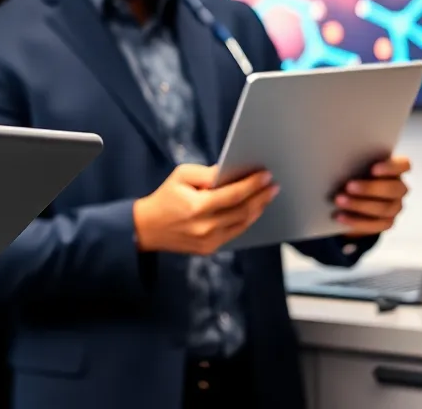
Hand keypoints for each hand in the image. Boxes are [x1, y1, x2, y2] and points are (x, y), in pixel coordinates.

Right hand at [134, 163, 278, 254]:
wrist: (148, 228)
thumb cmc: (165, 197)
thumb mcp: (180, 176)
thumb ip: (206, 173)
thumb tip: (230, 173)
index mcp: (197, 207)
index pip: (233, 195)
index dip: (252, 185)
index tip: (266, 175)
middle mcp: (205, 227)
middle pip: (243, 211)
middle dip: (261, 197)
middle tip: (273, 186)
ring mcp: (209, 241)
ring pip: (242, 224)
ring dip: (257, 209)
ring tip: (267, 196)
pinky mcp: (209, 249)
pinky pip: (234, 233)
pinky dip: (246, 220)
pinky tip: (253, 209)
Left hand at [335, 155, 409, 235]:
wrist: (350, 201)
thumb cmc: (351, 175)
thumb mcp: (352, 167)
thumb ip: (352, 163)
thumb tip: (336, 161)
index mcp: (394, 170)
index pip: (403, 165)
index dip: (391, 167)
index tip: (373, 169)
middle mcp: (399, 188)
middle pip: (393, 189)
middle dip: (370, 188)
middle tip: (348, 186)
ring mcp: (395, 207)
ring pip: (384, 208)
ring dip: (359, 205)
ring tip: (339, 200)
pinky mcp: (386, 223)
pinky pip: (375, 224)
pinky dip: (356, 221)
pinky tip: (339, 216)